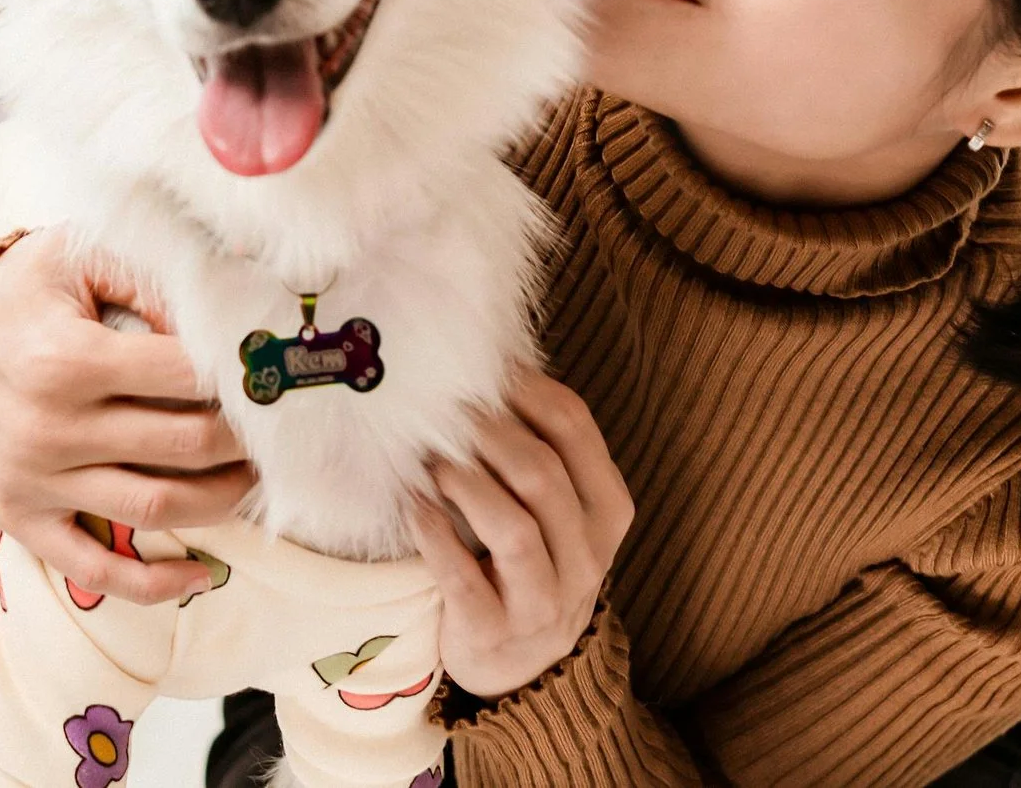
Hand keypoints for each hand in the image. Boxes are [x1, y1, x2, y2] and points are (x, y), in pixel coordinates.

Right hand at [0, 225, 255, 604]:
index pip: (184, 374)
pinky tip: (200, 572)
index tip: (271, 371)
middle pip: (183, 445)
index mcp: (69, 359)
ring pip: (156, 509)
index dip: (240, 375)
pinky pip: (94, 570)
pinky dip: (153, 583)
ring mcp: (35, 481)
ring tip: (251, 479)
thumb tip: (216, 318)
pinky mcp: (20, 518)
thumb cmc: (11, 294)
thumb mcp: (71, 255)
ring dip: (221, 501)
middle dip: (244, 438)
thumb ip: (145, 275)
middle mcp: (52, 428)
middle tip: (275, 426)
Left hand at [413, 370, 634, 698]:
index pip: (575, 428)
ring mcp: (544, 601)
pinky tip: (413, 505)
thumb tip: (494, 357)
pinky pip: (463, 579)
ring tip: (430, 458)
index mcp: (608, 510)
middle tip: (442, 410)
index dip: (523, 388)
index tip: (480, 368)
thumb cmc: (532, 560)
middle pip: (541, 475)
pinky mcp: (494, 632)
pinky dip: (434, 535)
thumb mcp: (558, 508)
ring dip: (464, 482)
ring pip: (513, 529)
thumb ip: (540, 444)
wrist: (524, 664)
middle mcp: (588, 557)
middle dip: (486, 432)